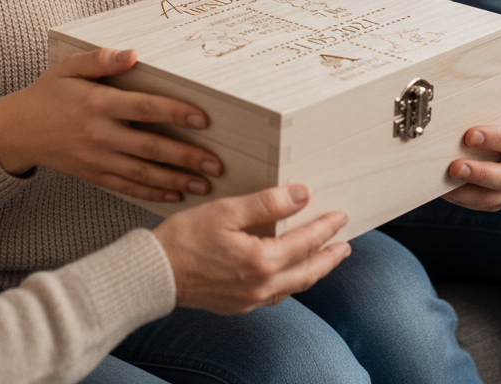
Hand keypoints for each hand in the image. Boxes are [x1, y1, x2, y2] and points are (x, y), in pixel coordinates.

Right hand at [0, 48, 223, 201]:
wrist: (16, 131)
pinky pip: (126, 187)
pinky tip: (174, 195)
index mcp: (97, 103)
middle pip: (149, 147)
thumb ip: (101, 59)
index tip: (203, 119)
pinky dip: (151, 194)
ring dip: (175, 180)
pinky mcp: (93, 175)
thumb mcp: (68, 67)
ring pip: (142, 174)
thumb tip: (133, 54)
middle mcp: (98, 134)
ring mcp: (96, 159)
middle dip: (185, 157)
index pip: (143, 108)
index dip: (174, 113)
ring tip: (204, 186)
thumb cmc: (47, 93)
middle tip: (215, 164)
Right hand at [153, 184, 350, 313]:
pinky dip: (290, 282)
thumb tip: (301, 195)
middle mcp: (262, 286)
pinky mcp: (237, 304)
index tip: (339, 216)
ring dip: (313, 271)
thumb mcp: (227, 211)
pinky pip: (275, 295)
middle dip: (329, 256)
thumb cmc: (185, 239)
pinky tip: (287, 274)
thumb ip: (267, 204)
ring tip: (324, 259)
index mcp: (263, 261)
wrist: (155, 274)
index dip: (325, 227)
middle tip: (345, 244)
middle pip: (308, 271)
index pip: (305, 241)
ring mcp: (250, 299)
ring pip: (294, 286)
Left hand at [443, 58, 500, 211]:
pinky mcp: (498, 199)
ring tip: (446, 180)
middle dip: (482, 173)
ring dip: (471, 192)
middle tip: (454, 167)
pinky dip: (463, 199)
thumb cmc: (499, 113)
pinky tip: (442, 190)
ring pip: (497, 196)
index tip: (469, 134)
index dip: (497, 138)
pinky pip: (483, 205)